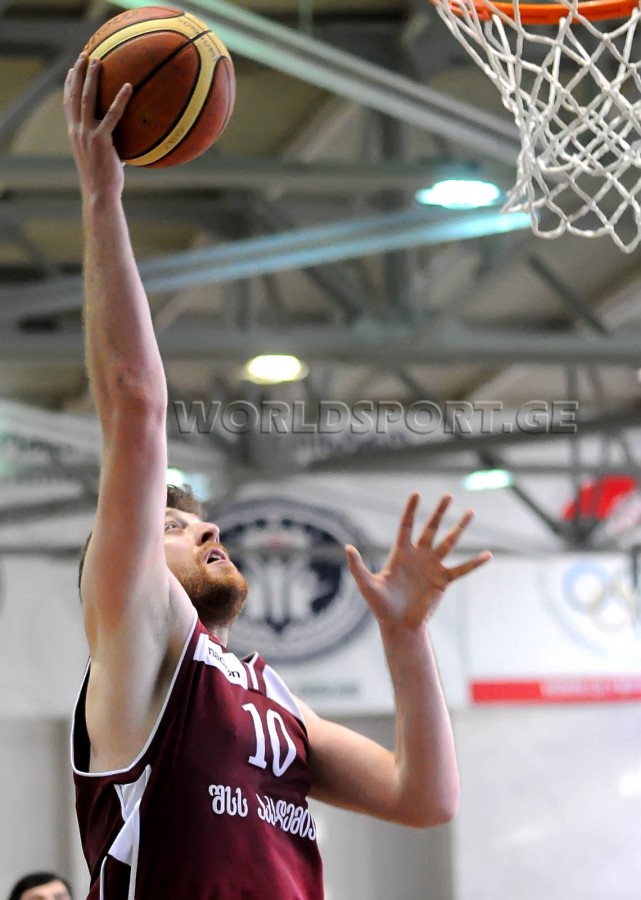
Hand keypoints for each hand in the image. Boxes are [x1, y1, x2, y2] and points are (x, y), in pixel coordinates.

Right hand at [63, 53, 131, 200]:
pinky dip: (120, 100)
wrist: (99, 195)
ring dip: (92, 78)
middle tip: (85, 56)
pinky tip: (128, 87)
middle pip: (74, 95)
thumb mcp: (101, 159)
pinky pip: (113, 115)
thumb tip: (124, 146)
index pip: (68, 104)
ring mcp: (87, 135)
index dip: (68, 86)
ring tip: (99, 61)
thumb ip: (107, 146)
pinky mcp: (101, 141)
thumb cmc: (103, 181)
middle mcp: (77, 131)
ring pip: (87, 99)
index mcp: (74, 134)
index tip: (72, 70)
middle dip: (78, 73)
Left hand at [345, 493, 490, 629]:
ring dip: (460, 528)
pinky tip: (488, 554)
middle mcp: (419, 556)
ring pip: (449, 543)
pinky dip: (475, 563)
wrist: (398, 625)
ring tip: (471, 512)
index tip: (417, 493)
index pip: (407, 526)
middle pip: (431, 528)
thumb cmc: (381, 605)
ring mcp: (433, 567)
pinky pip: (462, 569)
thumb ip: (357, 566)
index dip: (411, 510)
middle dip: (439, 512)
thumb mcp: (367, 585)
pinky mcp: (443, 581)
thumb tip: (347, 547)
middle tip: (448, 495)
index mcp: (401, 553)